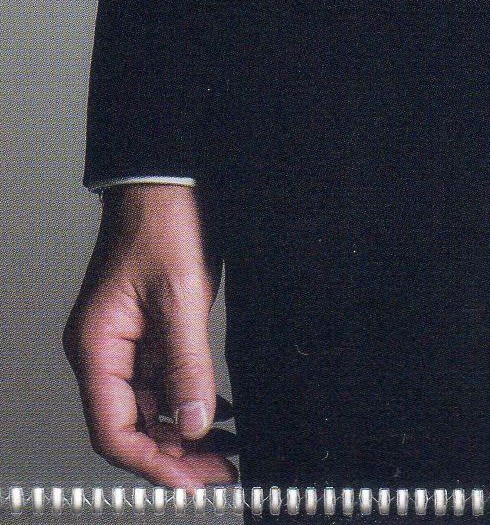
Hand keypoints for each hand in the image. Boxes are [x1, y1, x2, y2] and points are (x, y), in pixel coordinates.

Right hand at [64, 183, 236, 486]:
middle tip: (219, 472)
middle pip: (133, 424)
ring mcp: (126, 339)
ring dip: (185, 429)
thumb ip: (187, 362)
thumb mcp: (181, 294)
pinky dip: (189, 397)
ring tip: (226, 451)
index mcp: (96, 346)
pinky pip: (163, 378)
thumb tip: (195, 423)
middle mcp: (105, 349)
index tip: (192, 481)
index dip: (152, 464)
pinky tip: (219, 411)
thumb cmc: (162, 219)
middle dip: (175, 453)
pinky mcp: (149, 327)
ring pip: (151, 405)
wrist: (169, 173)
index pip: (113, 431)